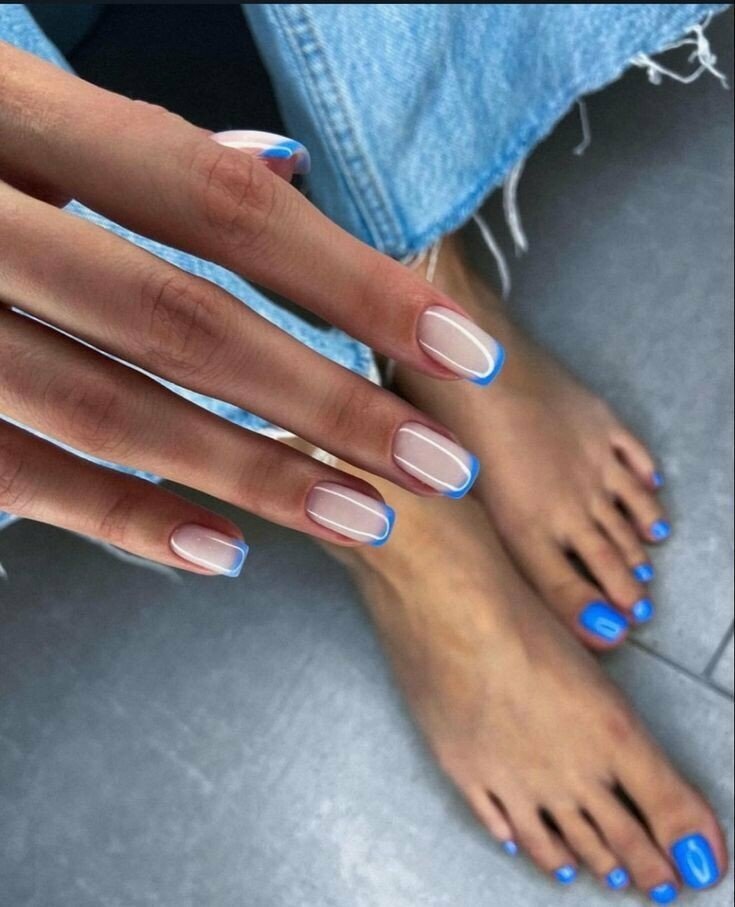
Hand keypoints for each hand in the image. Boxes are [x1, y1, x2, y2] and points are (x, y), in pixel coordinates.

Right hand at [0, 42, 501, 574]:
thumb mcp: (9, 95)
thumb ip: (138, 145)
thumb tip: (286, 175)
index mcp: (7, 111)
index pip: (224, 207)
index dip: (352, 282)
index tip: (456, 356)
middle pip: (183, 322)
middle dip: (325, 404)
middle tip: (434, 468)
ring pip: (106, 411)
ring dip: (249, 477)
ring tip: (360, 520)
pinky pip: (16, 476)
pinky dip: (120, 520)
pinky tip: (218, 551)